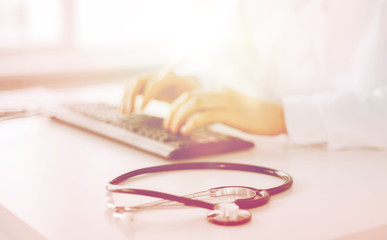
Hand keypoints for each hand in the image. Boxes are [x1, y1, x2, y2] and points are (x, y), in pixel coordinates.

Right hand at [119, 69, 199, 112]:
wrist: (191, 86)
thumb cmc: (194, 95)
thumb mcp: (195, 99)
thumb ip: (191, 105)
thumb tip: (186, 120)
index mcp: (171, 78)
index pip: (155, 83)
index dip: (147, 96)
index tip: (141, 109)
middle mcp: (158, 75)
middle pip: (139, 80)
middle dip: (131, 96)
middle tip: (128, 111)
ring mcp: (151, 78)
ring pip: (132, 83)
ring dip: (126, 97)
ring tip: (123, 112)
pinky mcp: (146, 84)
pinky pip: (132, 88)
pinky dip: (126, 98)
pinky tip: (123, 110)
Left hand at [163, 88, 286, 135]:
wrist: (275, 116)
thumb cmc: (256, 115)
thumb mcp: (233, 108)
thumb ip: (218, 109)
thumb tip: (202, 119)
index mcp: (218, 91)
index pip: (190, 94)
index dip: (176, 106)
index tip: (169, 118)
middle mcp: (219, 93)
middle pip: (188, 97)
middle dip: (173, 111)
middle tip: (167, 125)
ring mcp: (224, 101)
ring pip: (193, 104)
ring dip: (179, 117)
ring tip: (173, 129)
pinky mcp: (230, 113)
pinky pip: (205, 116)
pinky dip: (192, 123)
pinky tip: (186, 131)